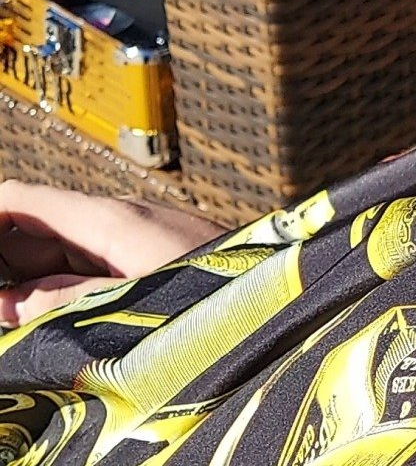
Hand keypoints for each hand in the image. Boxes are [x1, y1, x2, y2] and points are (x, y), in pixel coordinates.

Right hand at [0, 181, 224, 326]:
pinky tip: (62, 326)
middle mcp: (117, 223)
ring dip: (36, 291)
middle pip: (35, 237)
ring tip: (23, 326)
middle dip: (8, 273)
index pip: (22, 202)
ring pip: (61, 259)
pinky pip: (92, 271)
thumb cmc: (219, 290)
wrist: (276, 288)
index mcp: (107, 220)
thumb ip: (63, 302)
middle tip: (5, 317)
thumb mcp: (127, 302)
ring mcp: (134, 241)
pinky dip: (67, 295)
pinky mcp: (151, 261)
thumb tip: (8, 303)